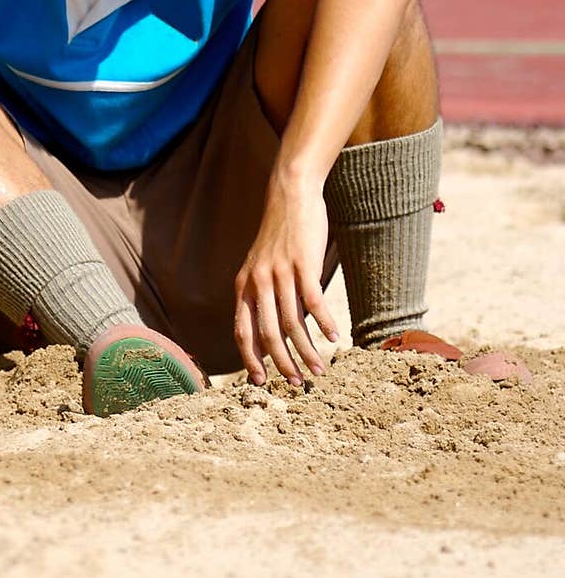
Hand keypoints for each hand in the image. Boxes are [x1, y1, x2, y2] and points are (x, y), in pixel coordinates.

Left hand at [234, 174, 338, 386]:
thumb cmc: (279, 236)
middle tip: (297, 383)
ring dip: (306, 350)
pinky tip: (335, 337)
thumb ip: (261, 297)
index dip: (251, 359)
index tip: (261, 382)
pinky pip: (313, 301)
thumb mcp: (261, 267)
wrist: (289, 195)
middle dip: (282, 364)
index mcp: (244, 286)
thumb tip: (269, 333)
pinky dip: (325, 323)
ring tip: (319, 369)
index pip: (242, 331)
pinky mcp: (303, 263)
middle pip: (267, 333)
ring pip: (291, 322)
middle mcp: (258, 282)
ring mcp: (280, 272)